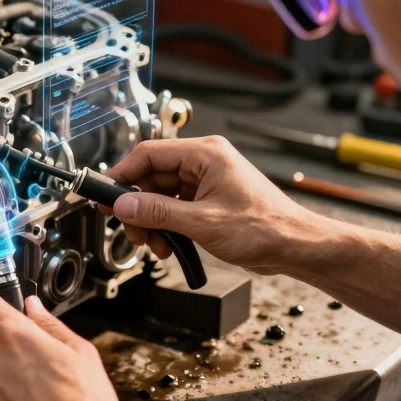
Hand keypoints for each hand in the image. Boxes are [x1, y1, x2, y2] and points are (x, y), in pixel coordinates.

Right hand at [104, 136, 330, 274]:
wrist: (295, 247)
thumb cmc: (265, 227)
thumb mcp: (202, 222)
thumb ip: (158, 212)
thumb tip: (124, 204)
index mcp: (205, 154)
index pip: (149, 154)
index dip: (123, 175)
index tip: (105, 196)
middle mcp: (204, 162)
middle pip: (151, 177)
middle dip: (139, 207)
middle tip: (133, 230)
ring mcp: (206, 182)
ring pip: (160, 196)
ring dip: (152, 221)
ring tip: (156, 244)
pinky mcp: (209, 201)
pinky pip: (175, 208)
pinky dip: (166, 227)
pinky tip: (170, 245)